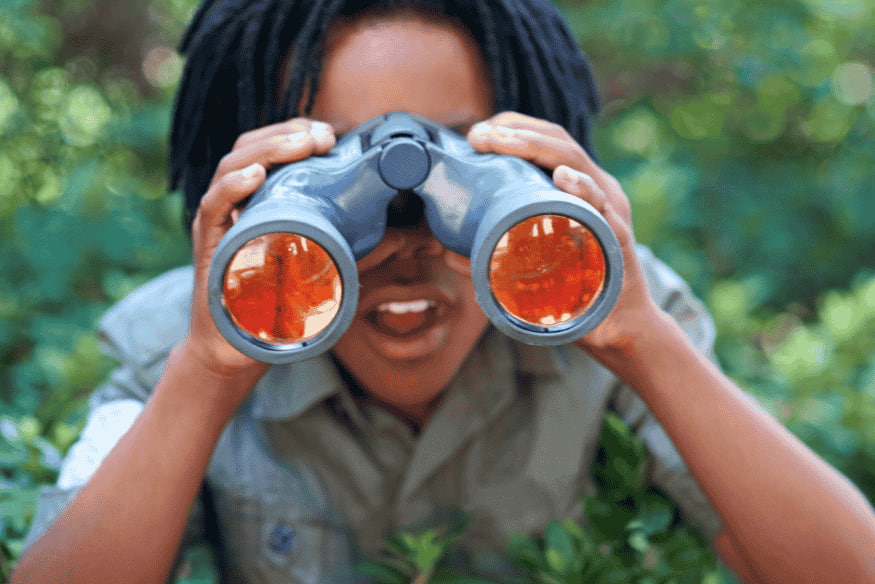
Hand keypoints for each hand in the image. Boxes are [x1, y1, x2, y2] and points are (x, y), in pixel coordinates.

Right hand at [183, 118, 335, 392]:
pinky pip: (213, 206)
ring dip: (267, 149)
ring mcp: (219, 221)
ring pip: (231, 167)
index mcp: (257, 199)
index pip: (270, 149)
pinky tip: (255, 177)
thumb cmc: (277, 303)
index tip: (331, 133)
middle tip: (322, 134)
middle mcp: (235, 203)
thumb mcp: (320, 267)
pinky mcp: (209, 245)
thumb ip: (354, 250)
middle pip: (250, 148)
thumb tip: (403, 239)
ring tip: (300, 145)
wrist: (238, 347)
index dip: (296, 133)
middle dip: (287, 134)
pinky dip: (232, 187)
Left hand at [467, 112, 659, 353]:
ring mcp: (608, 212)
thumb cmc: (574, 291)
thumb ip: (493, 257)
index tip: (477, 132)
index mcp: (578, 189)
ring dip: (538, 148)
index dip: (513, 128)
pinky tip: (563, 178)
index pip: (548, 141)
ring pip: (578, 165)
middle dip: (516, 132)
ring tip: (504, 143)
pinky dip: (583, 190)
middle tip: (478, 135)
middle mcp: (597, 191)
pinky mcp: (616, 239)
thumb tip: (449, 255)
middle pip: (559, 143)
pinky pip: (602, 209)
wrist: (617, 327)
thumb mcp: (532, 267)